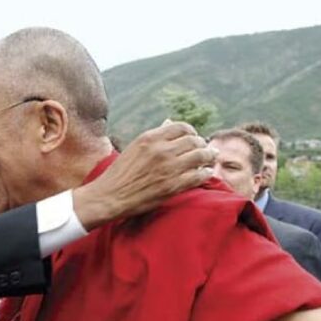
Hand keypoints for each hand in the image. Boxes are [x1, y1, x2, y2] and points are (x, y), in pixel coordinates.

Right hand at [72, 122, 215, 229]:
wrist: (109, 196)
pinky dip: (206, 173)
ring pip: (200, 156)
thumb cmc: (119, 173)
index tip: (194, 137)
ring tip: (211, 159)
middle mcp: (162, 150)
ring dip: (209, 157)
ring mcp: (169, 168)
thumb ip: (154, 137)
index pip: (181, 127)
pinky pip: (198, 176)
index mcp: (150, 138)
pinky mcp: (173, 186)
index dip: (191, 131)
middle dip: (202, 144)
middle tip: (206, 149)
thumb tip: (169, 124)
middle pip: (194, 141)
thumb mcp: (134, 148)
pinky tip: (207, 173)